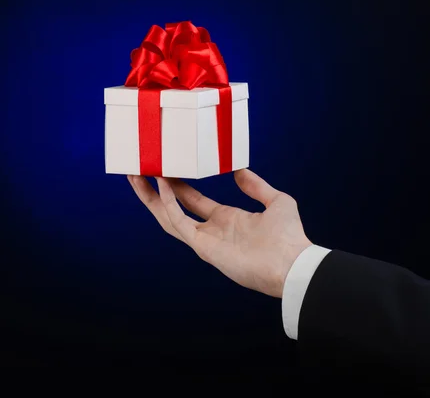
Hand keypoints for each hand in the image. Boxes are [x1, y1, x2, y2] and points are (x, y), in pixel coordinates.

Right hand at [127, 169, 311, 297]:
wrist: (293, 263)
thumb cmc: (289, 237)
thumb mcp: (276, 201)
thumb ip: (257, 186)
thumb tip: (240, 170)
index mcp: (226, 219)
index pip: (193, 200)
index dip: (177, 185)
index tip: (163, 168)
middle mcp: (211, 229)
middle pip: (173, 208)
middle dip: (154, 190)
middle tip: (139, 171)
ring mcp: (205, 240)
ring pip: (168, 217)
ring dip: (151, 198)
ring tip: (136, 176)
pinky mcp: (203, 247)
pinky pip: (180, 224)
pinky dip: (169, 206)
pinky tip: (163, 186)